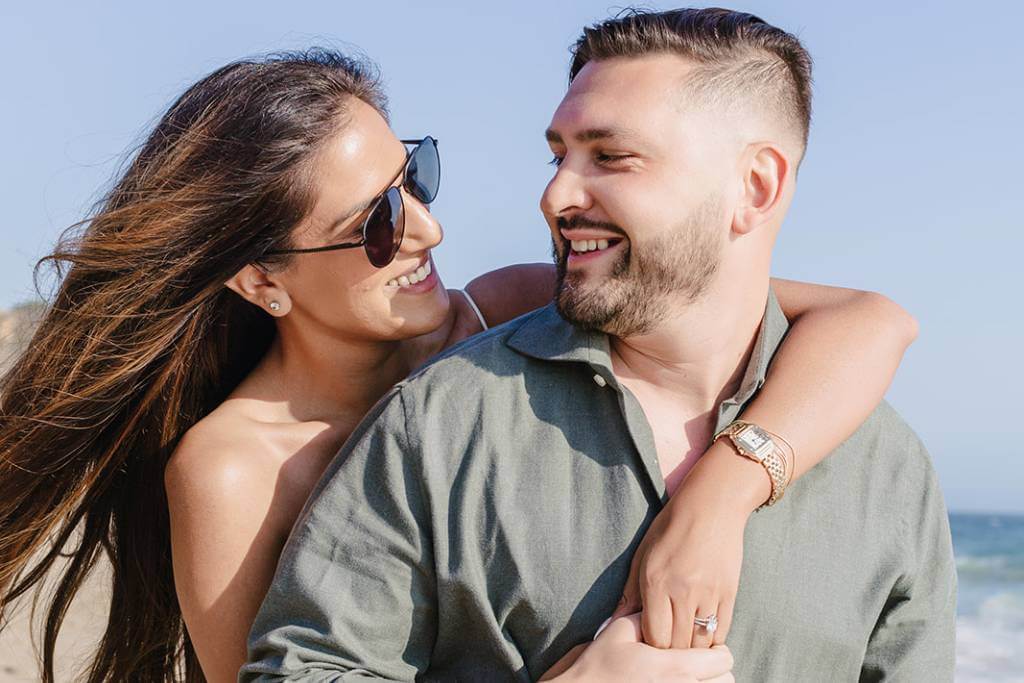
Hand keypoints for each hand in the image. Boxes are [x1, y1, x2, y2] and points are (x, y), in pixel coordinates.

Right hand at [548, 614, 733, 681]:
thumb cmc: (600, 665)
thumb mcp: (620, 631)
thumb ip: (646, 615)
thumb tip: (663, 604)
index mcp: (675, 668)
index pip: (723, 658)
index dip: (715, 650)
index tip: (701, 646)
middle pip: (727, 679)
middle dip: (716, 668)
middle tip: (698, 661)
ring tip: (690, 675)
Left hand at [611, 446, 758, 648]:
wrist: (712, 506)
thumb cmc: (671, 527)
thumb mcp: (642, 555)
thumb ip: (629, 594)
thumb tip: (612, 624)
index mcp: (656, 582)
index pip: (653, 636)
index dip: (650, 645)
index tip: (648, 639)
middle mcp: (682, 591)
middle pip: (676, 645)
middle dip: (669, 651)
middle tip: (665, 643)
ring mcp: (708, 594)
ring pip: (699, 644)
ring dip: (690, 648)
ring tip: (682, 641)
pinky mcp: (729, 593)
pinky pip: (720, 631)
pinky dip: (710, 639)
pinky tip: (701, 635)